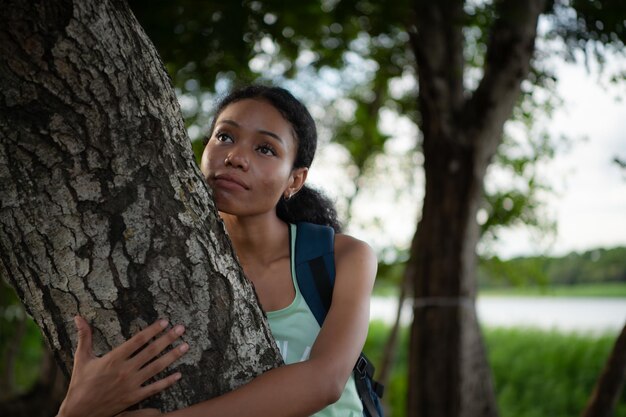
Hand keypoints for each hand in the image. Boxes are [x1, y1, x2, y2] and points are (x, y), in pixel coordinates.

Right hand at [57, 316, 188, 416]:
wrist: (79, 412)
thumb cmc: (80, 384)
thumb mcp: (81, 358)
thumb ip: (84, 337)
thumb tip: (78, 317)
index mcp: (113, 358)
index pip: (138, 340)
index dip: (152, 330)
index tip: (164, 322)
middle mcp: (125, 370)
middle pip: (151, 351)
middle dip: (168, 338)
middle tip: (181, 328)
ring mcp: (131, 384)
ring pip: (156, 367)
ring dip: (172, 356)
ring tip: (186, 346)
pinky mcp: (134, 397)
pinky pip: (154, 388)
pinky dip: (167, 381)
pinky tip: (178, 375)